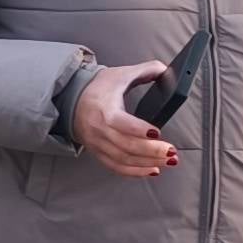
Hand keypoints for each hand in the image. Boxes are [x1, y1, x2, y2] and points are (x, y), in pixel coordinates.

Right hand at [70, 61, 180, 180]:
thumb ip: (145, 70)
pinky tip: (153, 170)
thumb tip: (166, 70)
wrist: (72, 101)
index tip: (157, 133)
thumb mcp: (120, 74)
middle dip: (151, 151)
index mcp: (104, 109)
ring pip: (124, 159)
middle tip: (171, 152)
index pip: (122, 123)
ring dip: (148, 163)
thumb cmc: (97, 88)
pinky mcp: (99, 153)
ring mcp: (98, 144)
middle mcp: (99, 130)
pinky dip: (135, 172)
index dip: (140, 130)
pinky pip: (117, 167)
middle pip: (126, 146)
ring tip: (168, 161)